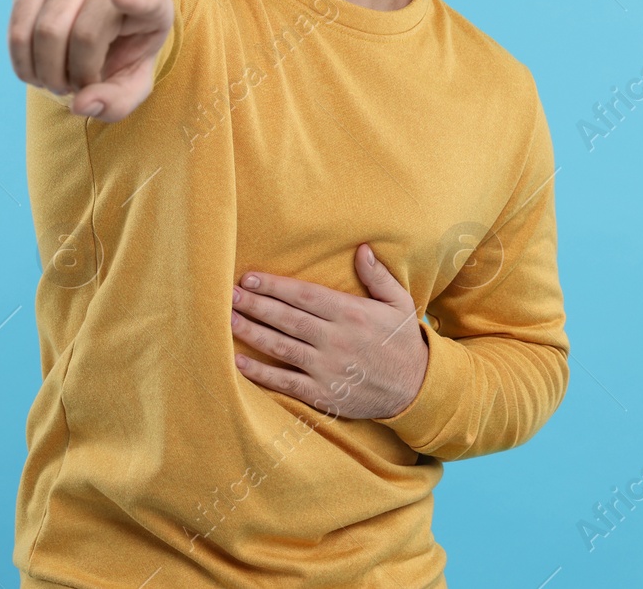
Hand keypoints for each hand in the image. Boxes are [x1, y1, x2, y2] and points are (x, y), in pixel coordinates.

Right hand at [8, 0, 174, 121]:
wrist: (100, 28)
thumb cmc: (123, 55)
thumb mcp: (132, 84)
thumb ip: (116, 101)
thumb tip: (80, 104)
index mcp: (152, 0)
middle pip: (84, 35)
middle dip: (75, 77)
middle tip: (77, 88)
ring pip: (47, 30)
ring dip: (47, 73)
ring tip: (59, 80)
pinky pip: (19, 28)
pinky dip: (24, 63)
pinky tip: (37, 72)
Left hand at [230, 243, 427, 419]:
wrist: (416, 390)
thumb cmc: (403, 342)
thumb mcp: (399, 303)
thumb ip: (378, 276)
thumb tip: (361, 248)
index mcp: (352, 314)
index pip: (304, 296)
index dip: (274, 286)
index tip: (249, 278)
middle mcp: (336, 340)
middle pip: (287, 319)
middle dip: (254, 305)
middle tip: (226, 295)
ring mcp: (328, 369)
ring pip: (282, 348)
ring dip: (252, 334)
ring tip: (227, 321)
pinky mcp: (323, 394)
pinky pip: (286, 382)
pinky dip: (261, 373)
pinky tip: (240, 362)